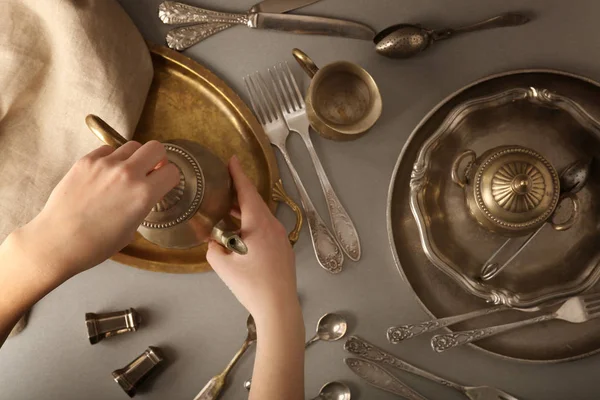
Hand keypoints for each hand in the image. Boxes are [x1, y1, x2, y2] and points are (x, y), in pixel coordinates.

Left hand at [14, 141, 179, 279]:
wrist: (58, 242)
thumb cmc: (96, 244)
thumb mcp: (133, 229)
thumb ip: (144, 205)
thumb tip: (146, 191)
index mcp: (144, 194)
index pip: (172, 171)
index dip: (170, 178)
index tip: (164, 182)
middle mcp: (128, 174)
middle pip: (156, 148)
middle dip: (157, 159)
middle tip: (150, 170)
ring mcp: (105, 164)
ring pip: (132, 145)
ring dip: (134, 157)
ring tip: (125, 173)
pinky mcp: (86, 161)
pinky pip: (108, 150)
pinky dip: (112, 158)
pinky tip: (105, 174)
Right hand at [207, 156, 297, 321]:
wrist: (279, 307)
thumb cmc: (251, 285)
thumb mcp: (223, 266)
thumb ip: (214, 249)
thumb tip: (213, 242)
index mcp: (259, 224)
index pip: (247, 192)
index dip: (238, 175)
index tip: (232, 160)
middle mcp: (274, 226)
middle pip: (255, 203)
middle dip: (239, 194)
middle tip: (224, 185)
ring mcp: (282, 238)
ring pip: (261, 217)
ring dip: (246, 212)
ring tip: (228, 210)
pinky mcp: (285, 250)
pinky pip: (267, 229)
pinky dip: (253, 225)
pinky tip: (243, 234)